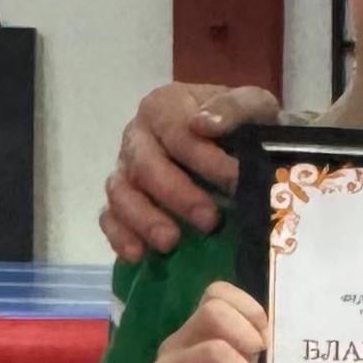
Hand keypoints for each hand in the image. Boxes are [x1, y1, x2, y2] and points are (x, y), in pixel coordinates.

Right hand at [102, 82, 282, 261]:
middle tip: (210, 221)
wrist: (240, 144)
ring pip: (121, 193)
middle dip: (178, 196)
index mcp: (164, 107)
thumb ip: (234, 107)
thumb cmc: (243, 125)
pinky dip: (120, 236)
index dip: (205, 160)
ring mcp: (126, 169)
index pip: (177, 134)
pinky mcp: (123, 201)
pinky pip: (110, 218)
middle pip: (145, 166)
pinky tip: (138, 255)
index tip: (235, 182)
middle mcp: (138, 136)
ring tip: (170, 243)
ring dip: (144, 219)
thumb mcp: (253, 106)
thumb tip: (203, 123)